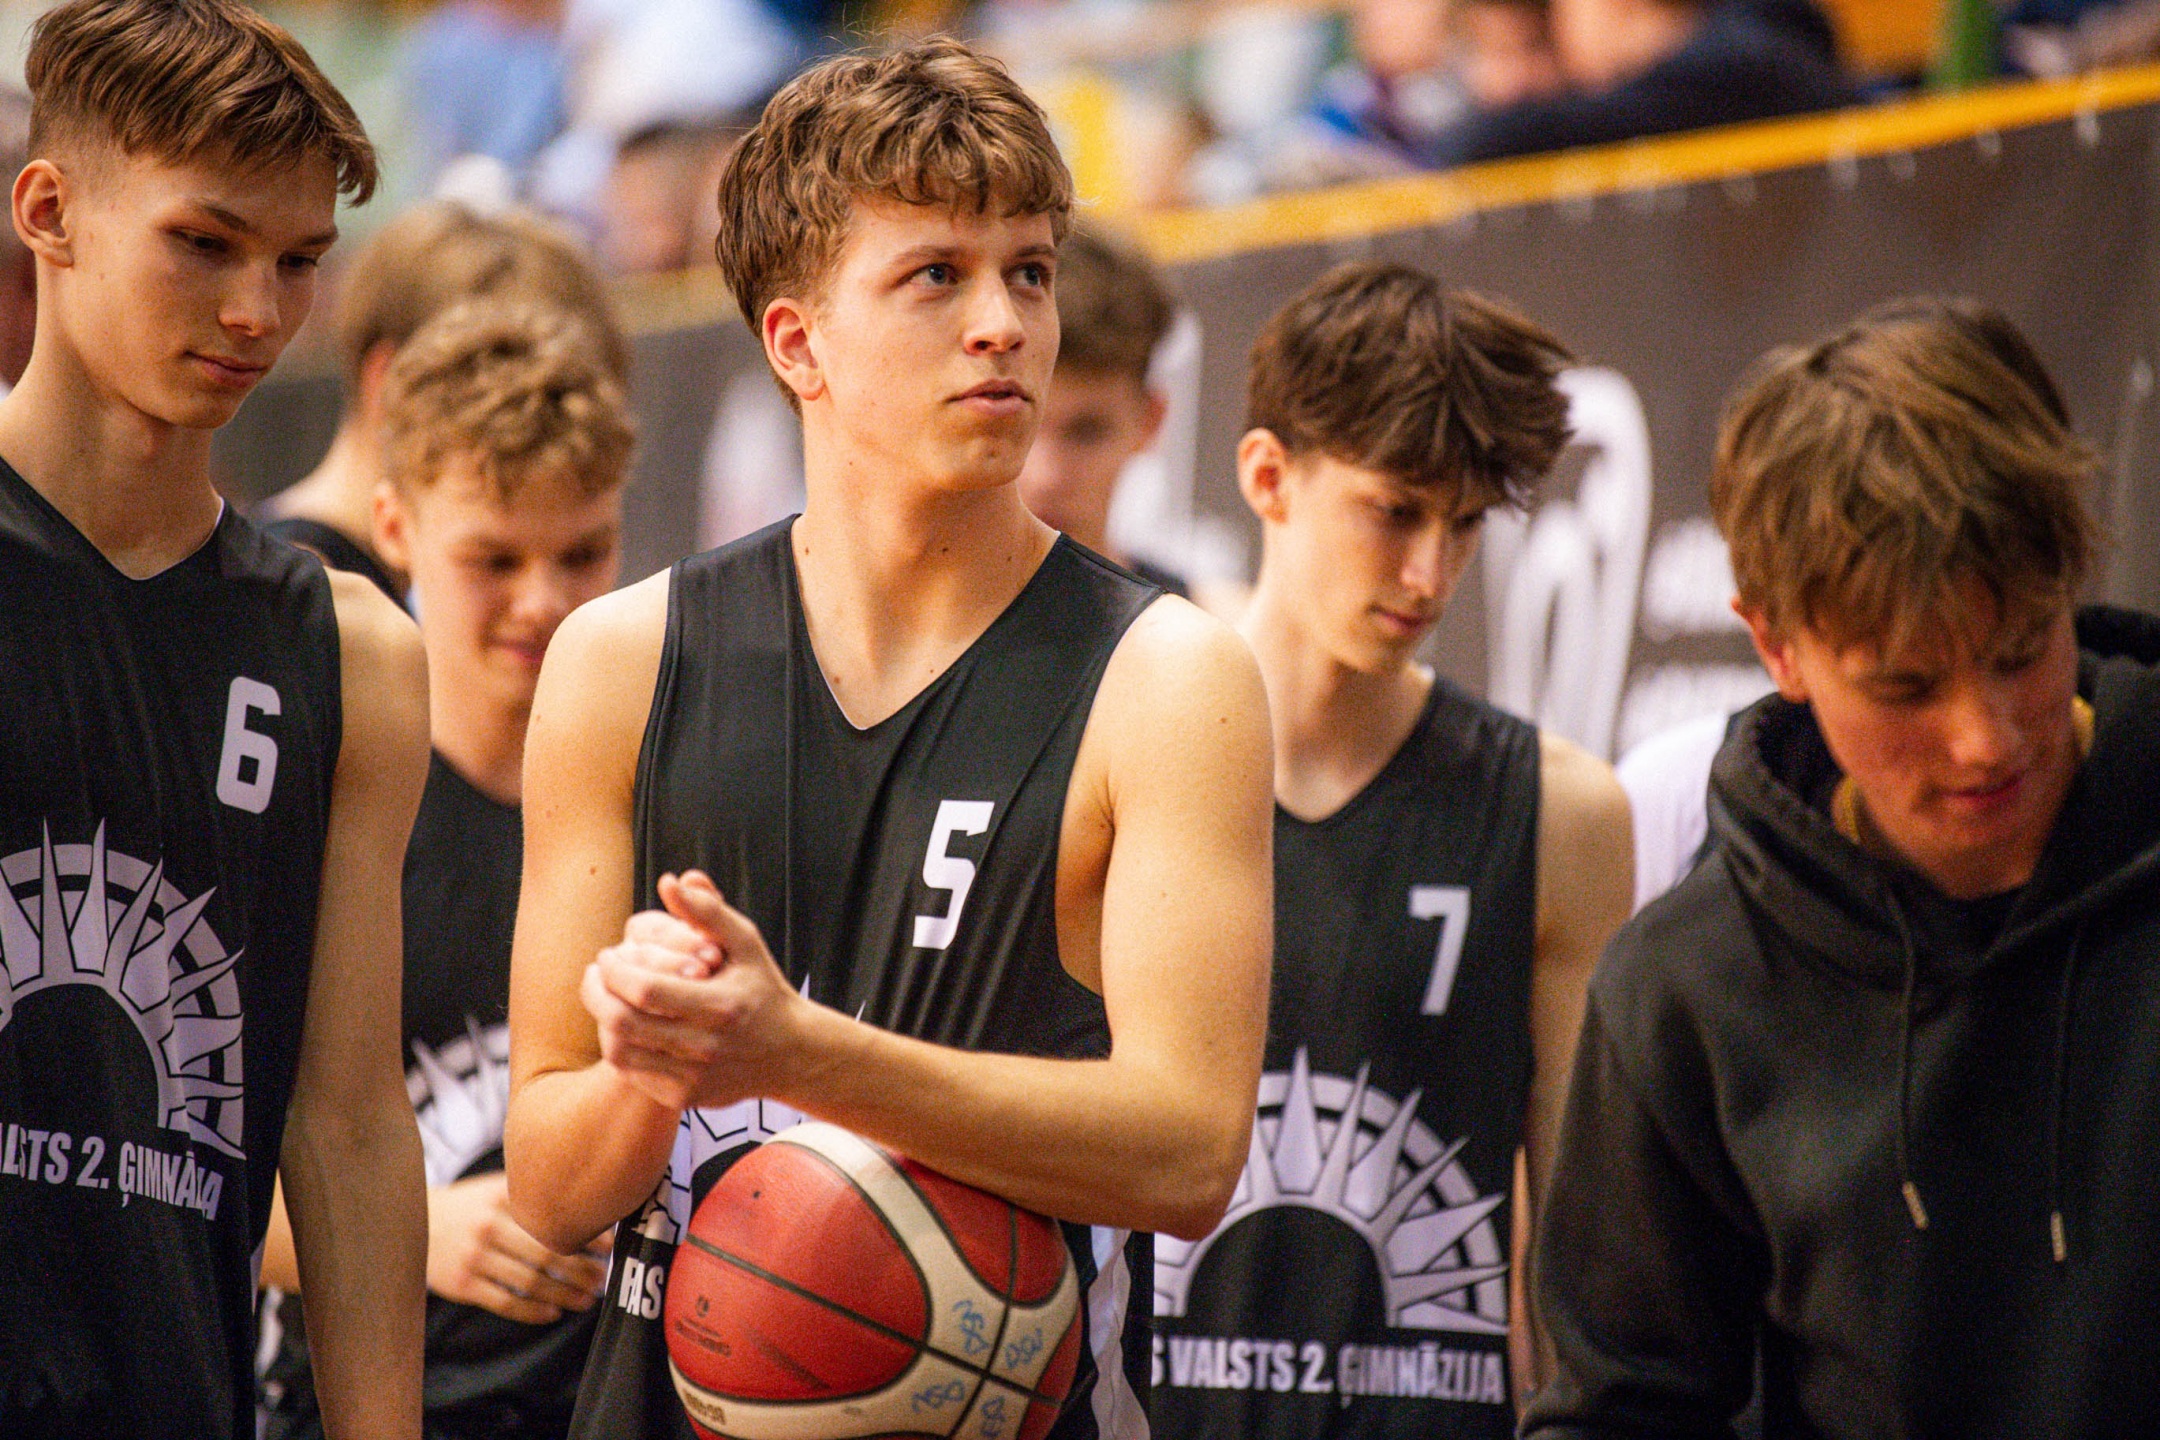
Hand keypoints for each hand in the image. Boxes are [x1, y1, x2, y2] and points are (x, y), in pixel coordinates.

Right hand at [426, 1172, 609, 1323]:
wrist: (408, 1223)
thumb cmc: (468, 1207)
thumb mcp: (493, 1188)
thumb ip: (531, 1195)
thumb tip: (587, 1208)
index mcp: (501, 1197)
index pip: (553, 1219)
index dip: (586, 1235)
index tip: (610, 1246)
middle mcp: (488, 1226)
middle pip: (547, 1253)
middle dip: (581, 1269)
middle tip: (603, 1278)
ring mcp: (473, 1257)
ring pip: (530, 1282)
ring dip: (564, 1294)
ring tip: (587, 1300)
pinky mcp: (462, 1285)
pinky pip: (506, 1303)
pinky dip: (533, 1312)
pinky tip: (554, 1314)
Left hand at [581, 871, 808, 1113]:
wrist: (791, 1054)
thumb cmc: (762, 989)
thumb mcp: (746, 943)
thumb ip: (708, 910)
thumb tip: (670, 881)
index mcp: (722, 1005)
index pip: (645, 990)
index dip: (615, 970)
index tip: (609, 955)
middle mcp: (707, 1046)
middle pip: (624, 1022)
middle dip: (597, 992)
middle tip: (596, 972)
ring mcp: (695, 1077)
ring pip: (620, 1051)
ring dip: (602, 1019)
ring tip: (604, 996)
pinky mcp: (685, 1098)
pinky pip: (632, 1073)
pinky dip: (619, 1045)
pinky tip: (623, 1024)